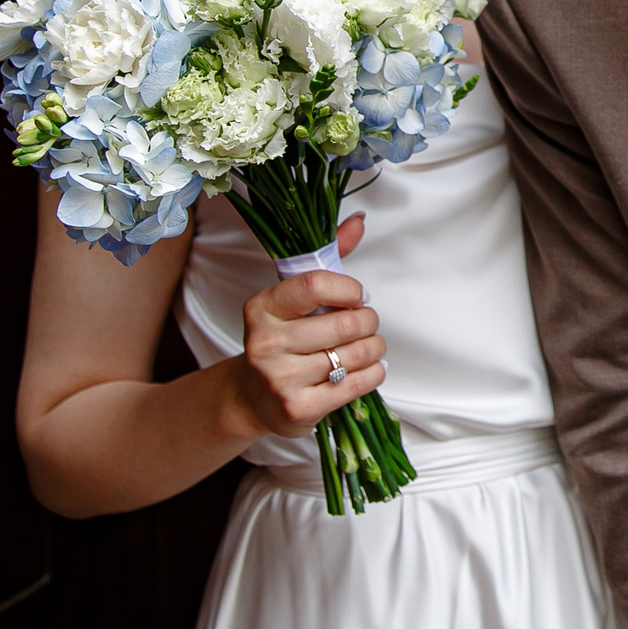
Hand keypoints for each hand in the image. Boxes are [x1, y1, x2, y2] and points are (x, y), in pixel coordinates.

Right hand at [233, 215, 382, 438]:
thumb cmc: (282, 339)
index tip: (357, 296)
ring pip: (354, 355)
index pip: (316, 285)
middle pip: (344, 323)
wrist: (253, 397)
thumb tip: (359, 220)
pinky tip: (370, 368)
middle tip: (367, 324)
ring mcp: (280, 378)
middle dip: (369, 321)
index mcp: (262, 307)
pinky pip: (356, 385)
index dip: (350, 289)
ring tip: (370, 346)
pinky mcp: (298, 408)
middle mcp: (266, 342)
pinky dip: (374, 373)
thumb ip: (328, 256)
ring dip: (375, 348)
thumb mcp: (294, 299)